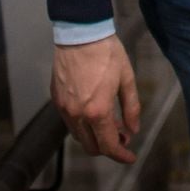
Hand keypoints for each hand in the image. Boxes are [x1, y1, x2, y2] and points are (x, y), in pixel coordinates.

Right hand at [52, 36, 141, 162]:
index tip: (130, 157)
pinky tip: (94, 113)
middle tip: (122, 138)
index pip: (108, 145)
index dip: (121, 155)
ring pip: (79, 136)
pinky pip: (70, 121)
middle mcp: (78, 114)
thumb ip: (131, 108)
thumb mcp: (126, 79)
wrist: (81, 34)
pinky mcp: (57, 99)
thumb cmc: (106, 53)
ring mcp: (64, 107)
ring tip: (110, 124)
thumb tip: (133, 129)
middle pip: (91, 146)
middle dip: (108, 147)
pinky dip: (83, 125)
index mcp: (97, 111)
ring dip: (94, 137)